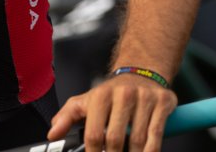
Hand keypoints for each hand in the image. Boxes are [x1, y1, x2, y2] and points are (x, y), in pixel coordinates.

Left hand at [49, 73, 175, 151]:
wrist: (141, 71)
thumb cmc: (112, 93)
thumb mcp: (87, 101)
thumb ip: (67, 117)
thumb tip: (53, 134)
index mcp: (101, 95)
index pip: (94, 133)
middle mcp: (123, 94)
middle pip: (115, 139)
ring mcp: (145, 98)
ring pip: (138, 140)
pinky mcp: (162, 102)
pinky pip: (156, 135)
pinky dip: (151, 151)